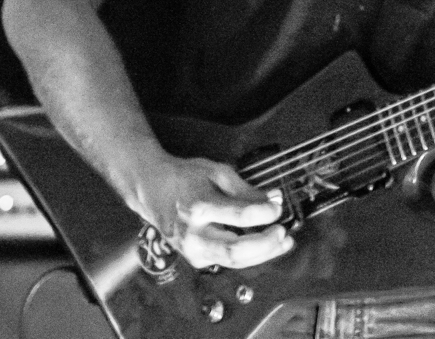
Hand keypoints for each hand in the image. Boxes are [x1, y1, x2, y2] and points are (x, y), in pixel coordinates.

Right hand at [125, 150, 293, 269]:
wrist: (151, 190)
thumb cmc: (184, 178)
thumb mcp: (216, 172)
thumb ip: (246, 189)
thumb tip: (274, 200)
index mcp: (199, 206)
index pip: (239, 215)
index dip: (264, 213)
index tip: (278, 206)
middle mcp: (193, 233)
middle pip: (235, 250)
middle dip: (265, 244)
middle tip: (284, 233)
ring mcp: (192, 250)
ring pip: (234, 261)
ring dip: (263, 254)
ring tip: (283, 242)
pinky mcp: (195, 258)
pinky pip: (228, 261)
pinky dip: (250, 255)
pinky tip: (265, 245)